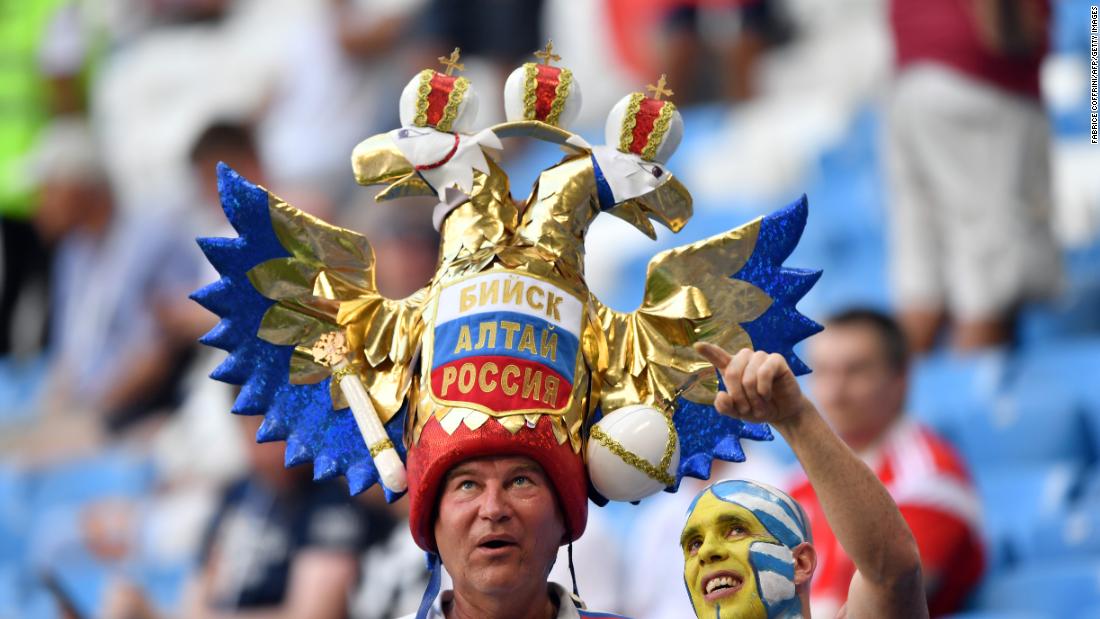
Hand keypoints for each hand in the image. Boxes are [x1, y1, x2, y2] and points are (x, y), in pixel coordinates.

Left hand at [693, 343, 809, 426]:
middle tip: (746, 410)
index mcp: (732, 368)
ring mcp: (761, 357)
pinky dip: (764, 389)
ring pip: (749, 375)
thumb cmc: (758, 409)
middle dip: (738, 395)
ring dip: (753, 396)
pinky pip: (764, 372)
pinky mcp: (776, 360)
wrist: (782, 413)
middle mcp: (745, 359)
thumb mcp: (738, 413)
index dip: (708, 350)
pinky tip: (767, 395)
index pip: (717, 356)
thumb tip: (720, 395)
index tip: (697, 346)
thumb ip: (726, 407)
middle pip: (732, 372)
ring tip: (759, 405)